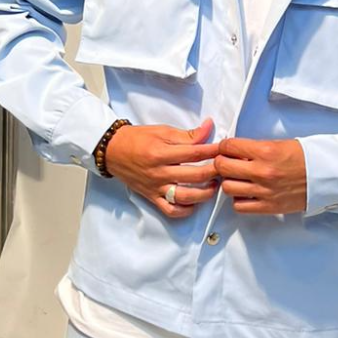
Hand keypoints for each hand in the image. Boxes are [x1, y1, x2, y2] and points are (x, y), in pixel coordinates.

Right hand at [104, 116, 221, 218]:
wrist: (112, 151)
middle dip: (215, 171)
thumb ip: (187, 134)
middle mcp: (159, 172)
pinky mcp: (152, 197)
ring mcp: (156, 188)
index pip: (195, 153)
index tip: (225, 149)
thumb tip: (209, 127)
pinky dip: (185, 210)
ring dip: (205, 193)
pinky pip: (171, 210)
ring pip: (186, 197)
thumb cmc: (137, 139)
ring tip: (214, 186)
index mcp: (161, 153)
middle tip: (225, 167)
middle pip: (194, 175)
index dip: (214, 151)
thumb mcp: (162, 131)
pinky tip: (195, 203)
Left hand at [212, 134, 306, 214]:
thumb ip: (255, 148)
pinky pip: (239, 206)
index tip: (226, 149)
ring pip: (228, 188)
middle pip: (223, 167)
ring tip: (238, 179)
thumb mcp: (279, 144)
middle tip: (227, 162)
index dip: (224, 146)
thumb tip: (234, 151)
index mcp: (266, 152)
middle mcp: (263, 172)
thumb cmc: (305, 158)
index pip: (229, 147)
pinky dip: (239, 200)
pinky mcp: (269, 207)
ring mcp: (265, 191)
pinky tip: (246, 193)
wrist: (326, 175)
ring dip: (229, 182)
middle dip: (222, 163)